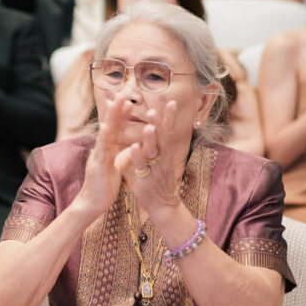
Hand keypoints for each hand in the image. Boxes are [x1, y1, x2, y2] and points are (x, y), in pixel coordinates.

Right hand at [72, 97, 128, 217]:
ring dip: (112, 115)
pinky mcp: (96, 164)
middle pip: (111, 123)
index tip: (129, 97)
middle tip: (125, 90)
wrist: (92, 203)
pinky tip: (107, 126)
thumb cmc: (104, 186)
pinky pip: (101, 149)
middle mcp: (102, 148)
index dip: (122, 112)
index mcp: (108, 148)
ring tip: (118, 100)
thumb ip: (124, 155)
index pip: (116, 126)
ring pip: (106, 131)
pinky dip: (103, 136)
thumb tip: (135, 146)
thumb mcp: (117, 167)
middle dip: (117, 106)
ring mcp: (98, 154)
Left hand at [116, 101, 183, 215]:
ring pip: (153, 151)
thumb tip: (155, 129)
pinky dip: (137, 156)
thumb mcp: (160, 159)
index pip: (168, 131)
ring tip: (148, 125)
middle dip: (159, 123)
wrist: (162, 204)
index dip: (170, 117)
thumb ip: (157, 144)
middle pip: (162, 138)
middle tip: (154, 109)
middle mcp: (162, 157)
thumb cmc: (159, 179)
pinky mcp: (146, 178)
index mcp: (164, 152)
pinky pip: (141, 166)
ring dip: (150, 138)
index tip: (172, 101)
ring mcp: (155, 167)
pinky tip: (133, 147)